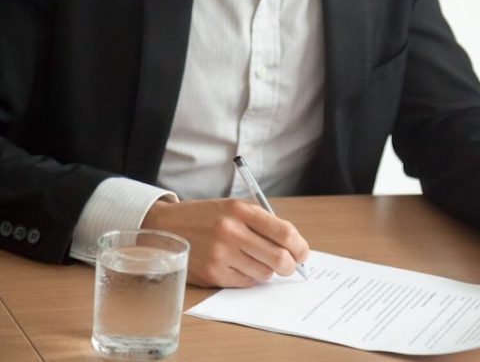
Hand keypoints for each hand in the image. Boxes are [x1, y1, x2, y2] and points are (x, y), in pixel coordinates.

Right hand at [141, 198, 309, 287]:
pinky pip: (246, 282)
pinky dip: (249, 277)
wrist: (166, 227)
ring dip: (267, 270)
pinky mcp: (212, 274)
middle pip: (279, 258)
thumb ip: (263, 223)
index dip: (300, 246)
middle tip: (290, 265)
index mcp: (240, 210)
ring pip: (264, 273)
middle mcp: (231, 232)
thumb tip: (294, 247)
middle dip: (290, 265)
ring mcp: (220, 255)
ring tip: (256, 260)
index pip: (284, 232)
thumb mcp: (234, 208)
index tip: (303, 253)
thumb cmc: (207, 217)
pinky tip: (239, 266)